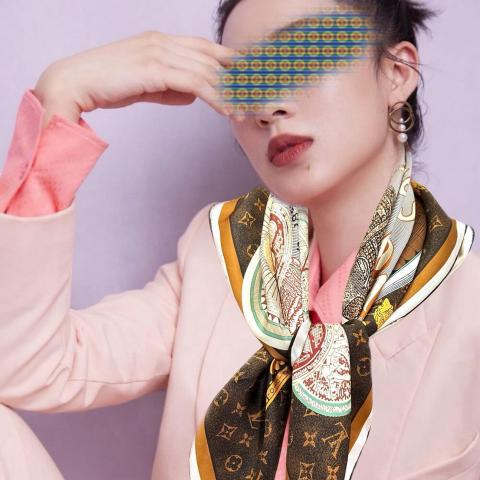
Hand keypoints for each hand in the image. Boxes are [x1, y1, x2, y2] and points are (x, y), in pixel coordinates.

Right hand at [33, 30, 236, 127]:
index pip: (204, 48)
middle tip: (256, 96)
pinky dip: (215, 98)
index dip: (228, 61)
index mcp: (161, 42)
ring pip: (207, 72)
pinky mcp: (155, 69)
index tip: (248, 76)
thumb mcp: (146, 84)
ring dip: (229, 93)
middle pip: (211, 59)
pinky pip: (195, 84)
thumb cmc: (108, 83)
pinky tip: (227, 111)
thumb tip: (193, 95)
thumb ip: (170, 86)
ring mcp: (159, 53)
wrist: (75, 82)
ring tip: (246, 110)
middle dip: (237, 79)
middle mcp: (164, 42)